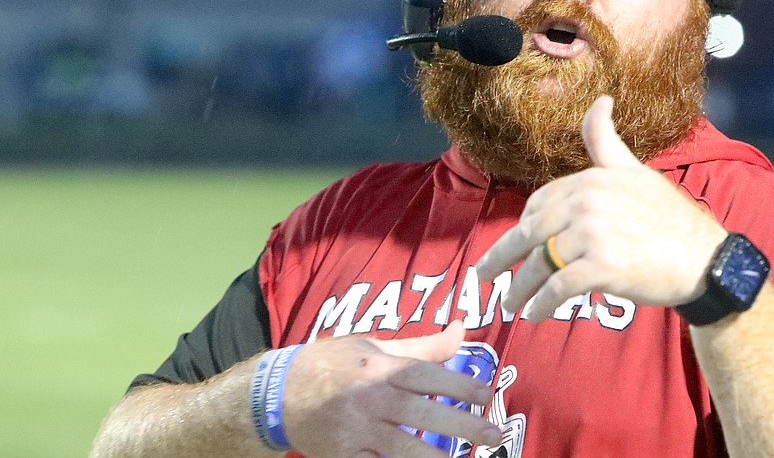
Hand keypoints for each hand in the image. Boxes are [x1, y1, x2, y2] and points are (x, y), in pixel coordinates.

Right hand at [281, 321, 501, 457]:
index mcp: (378, 368)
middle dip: (461, 424)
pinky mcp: (343, 456)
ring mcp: (355, 431)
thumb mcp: (374, 348)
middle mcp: (368, 399)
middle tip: (494, 433)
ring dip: (435, 457)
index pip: (426, 375)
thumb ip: (422, 346)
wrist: (278, 393)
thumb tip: (462, 329)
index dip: (460, 384)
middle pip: (422, 413)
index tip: (489, 394)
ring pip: (402, 448)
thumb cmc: (333, 364)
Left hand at [474, 95, 726, 319]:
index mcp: (590, 179)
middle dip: (502, 258)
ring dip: (519, 289)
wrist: (704, 260)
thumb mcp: (634, 171)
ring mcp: (593, 234)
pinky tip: (535, 315)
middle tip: (483, 277)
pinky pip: (559, 287)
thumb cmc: (669, 218)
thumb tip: (599, 99)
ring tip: (509, 306)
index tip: (512, 246)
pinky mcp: (602, 267)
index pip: (538, 203)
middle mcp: (587, 202)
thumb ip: (605, 141)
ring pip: (540, 264)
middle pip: (530, 233)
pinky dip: (542, 304)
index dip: (522, 227)